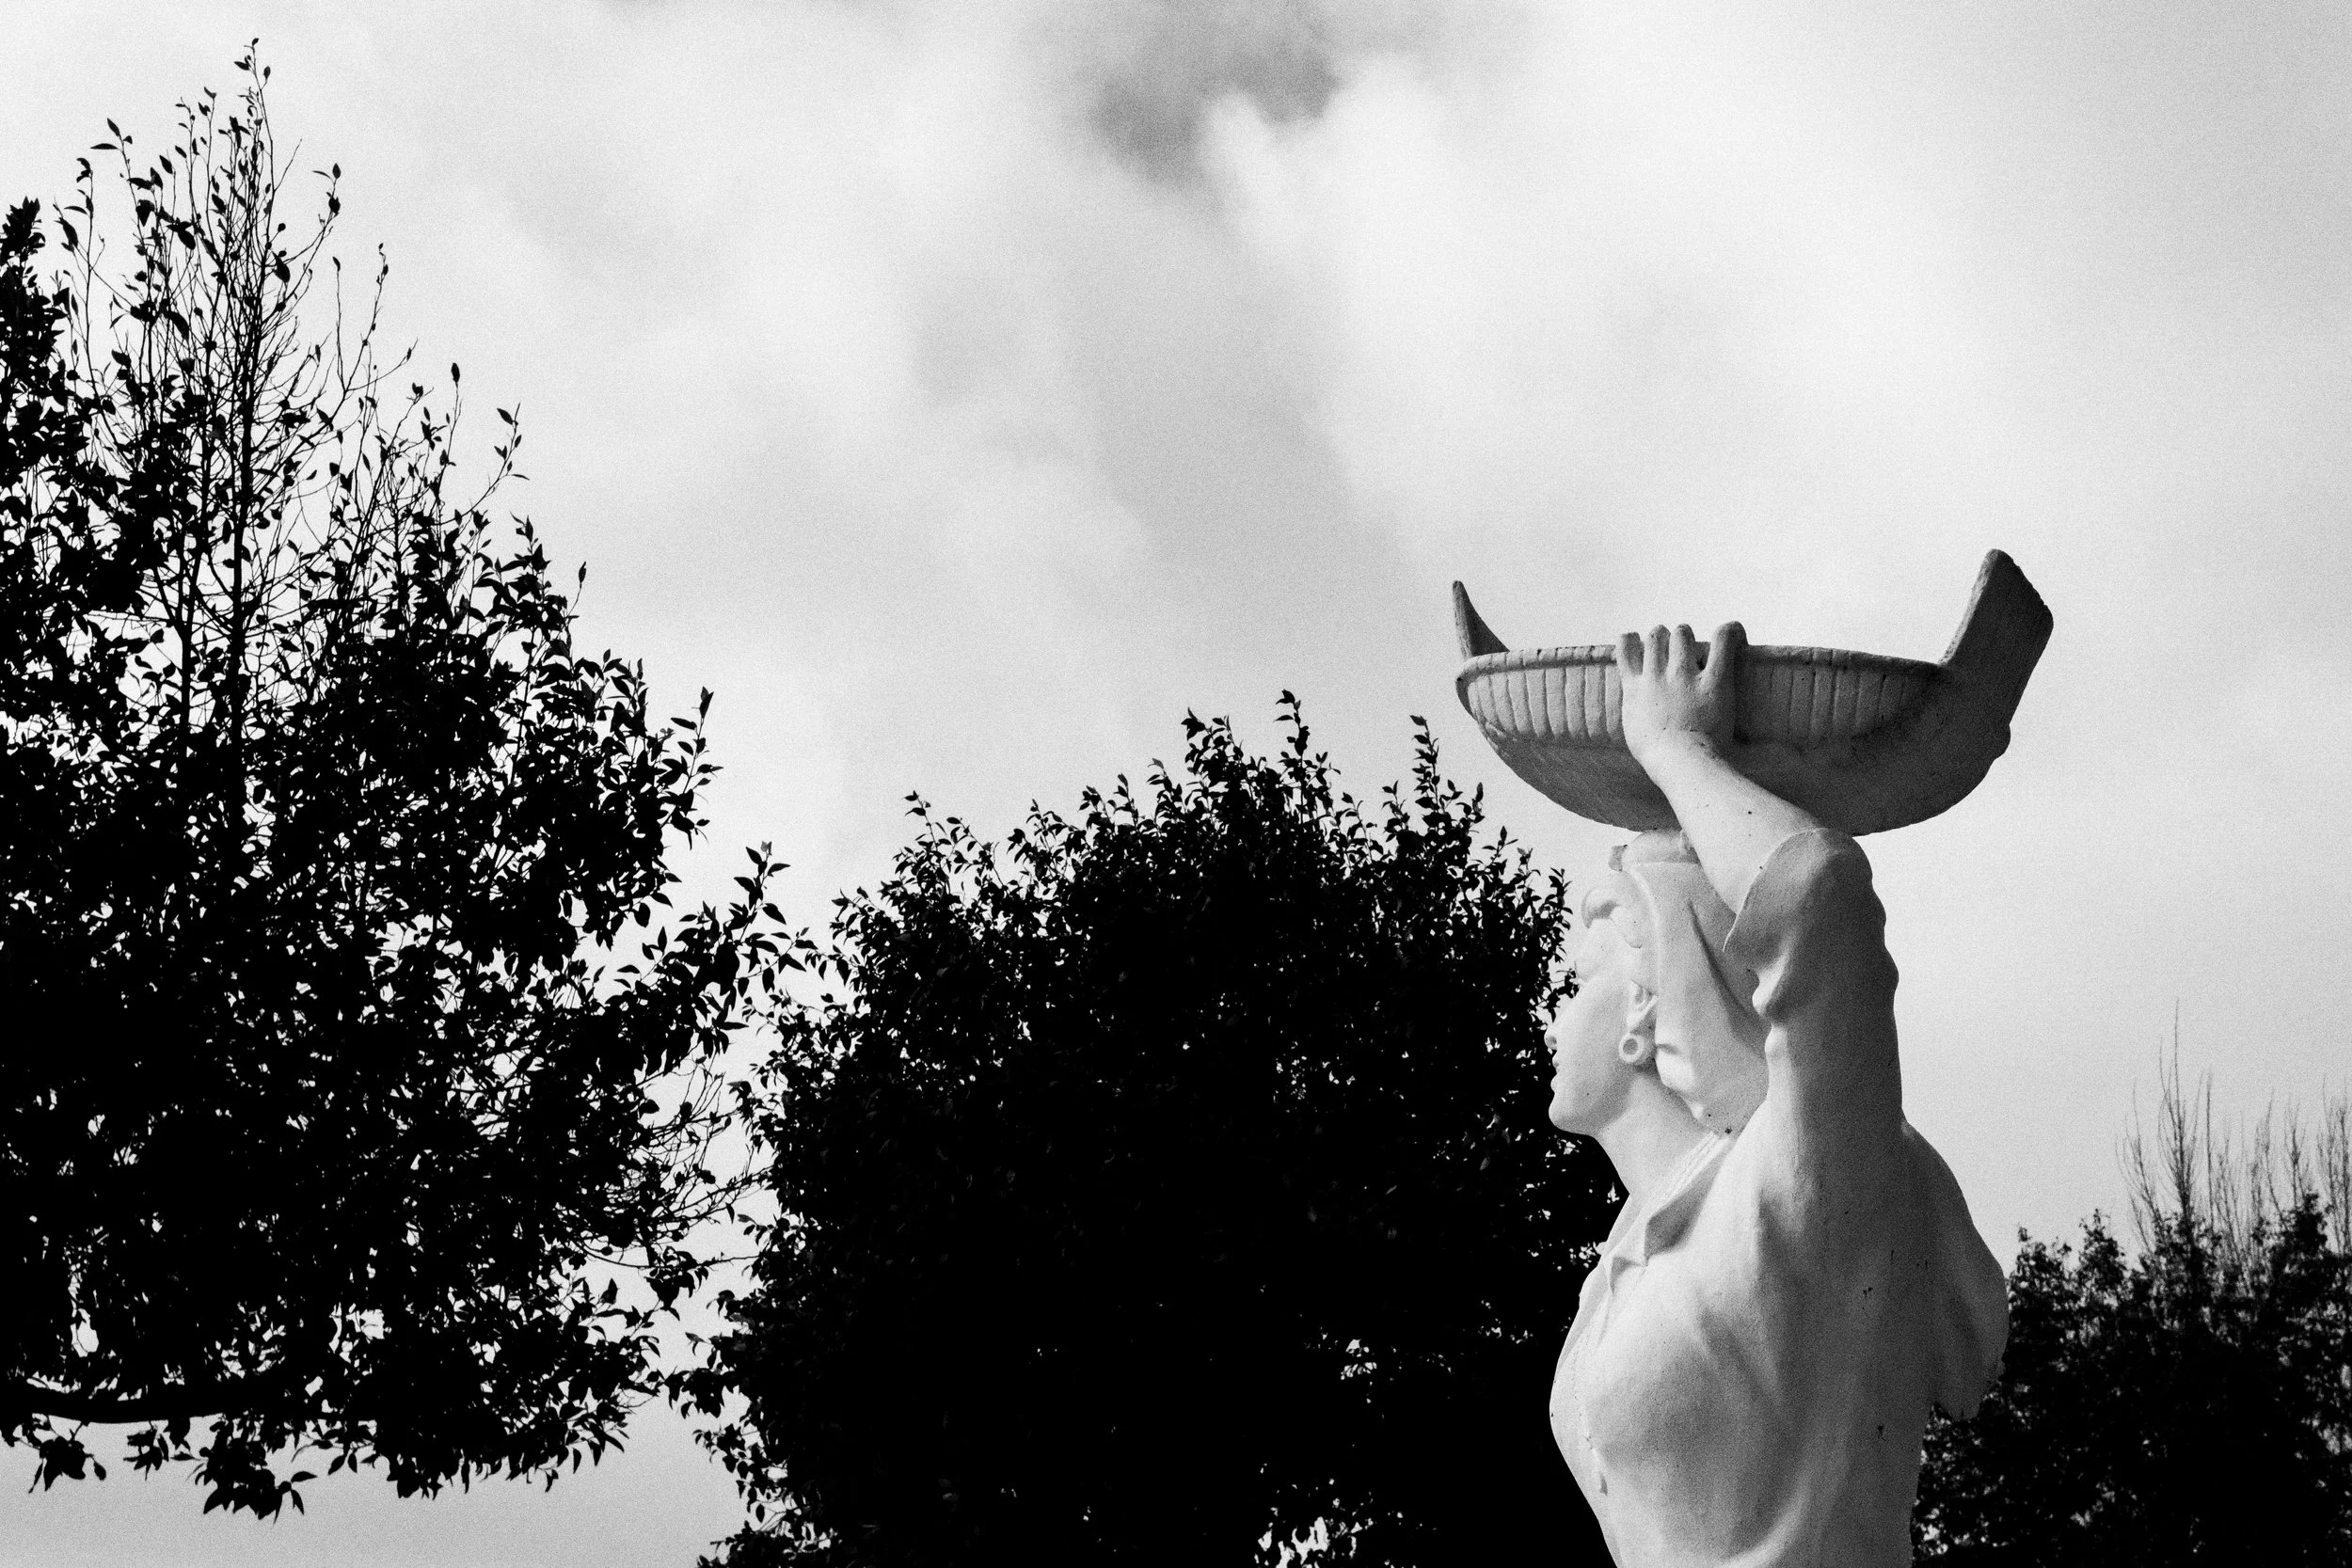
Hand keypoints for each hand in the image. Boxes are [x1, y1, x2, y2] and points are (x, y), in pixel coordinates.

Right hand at [1616, 621, 1743, 762]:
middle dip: (1664, 636)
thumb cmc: (1658, 757)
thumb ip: (1636, 709)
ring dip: (1687, 635)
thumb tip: (1642, 704)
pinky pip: (1722, 642)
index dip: (1632, 639)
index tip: (1638, 641)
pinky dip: (1729, 632)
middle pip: (1656, 635)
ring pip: (1681, 633)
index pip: (1626, 647)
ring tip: (1694, 644)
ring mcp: (1684, 675)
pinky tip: (1734, 631)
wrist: (1679, 763)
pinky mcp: (1714, 680)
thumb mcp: (1633, 730)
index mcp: (1635, 688)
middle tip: (1673, 646)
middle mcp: (1656, 674)